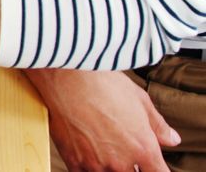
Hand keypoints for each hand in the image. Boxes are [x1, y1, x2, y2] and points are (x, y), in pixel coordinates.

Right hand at [31, 70, 178, 171]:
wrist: (67, 76)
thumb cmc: (102, 82)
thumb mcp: (140, 99)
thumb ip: (157, 125)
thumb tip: (170, 138)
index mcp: (143, 148)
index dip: (155, 168)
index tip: (150, 163)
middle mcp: (121, 161)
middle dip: (132, 165)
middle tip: (122, 148)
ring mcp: (95, 163)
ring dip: (109, 166)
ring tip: (103, 149)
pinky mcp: (73, 160)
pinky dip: (87, 167)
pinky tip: (86, 155)